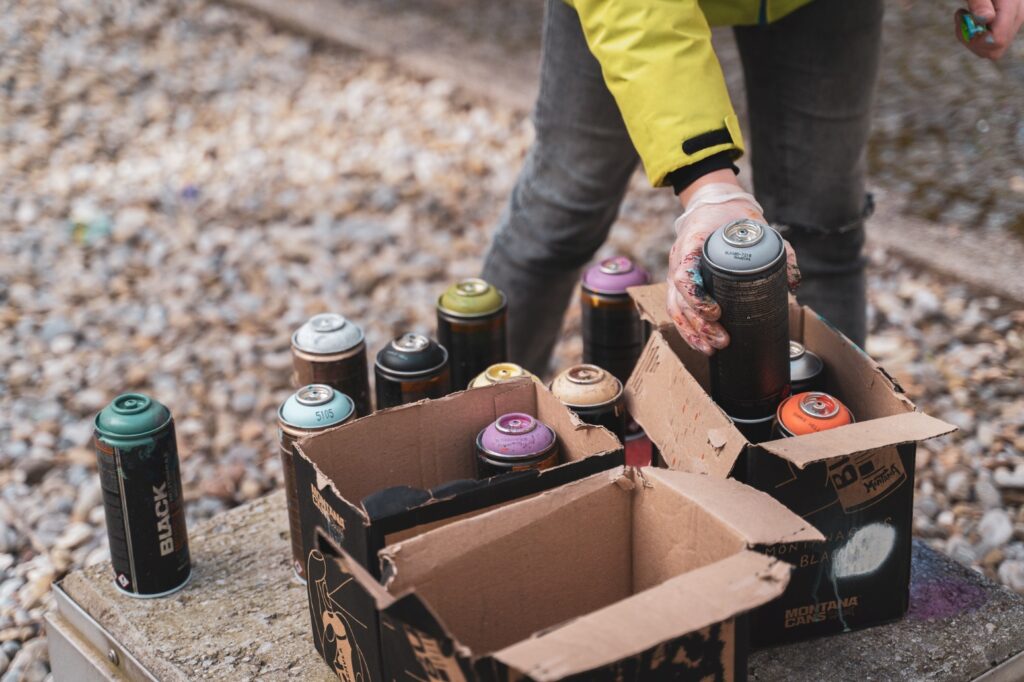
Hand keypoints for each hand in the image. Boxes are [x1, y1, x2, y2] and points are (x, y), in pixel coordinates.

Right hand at [667, 180, 799, 355]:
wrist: (714, 204)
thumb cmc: (733, 217)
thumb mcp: (757, 226)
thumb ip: (780, 250)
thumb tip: (793, 283)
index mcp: (692, 243)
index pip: (684, 274)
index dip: (697, 298)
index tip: (717, 312)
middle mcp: (678, 260)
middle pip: (679, 300)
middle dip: (700, 325)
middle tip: (723, 340)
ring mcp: (676, 272)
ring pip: (675, 309)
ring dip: (691, 333)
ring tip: (711, 350)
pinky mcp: (679, 284)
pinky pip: (678, 310)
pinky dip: (688, 329)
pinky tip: (701, 344)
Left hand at [956, 0, 1023, 59]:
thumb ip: (980, 2)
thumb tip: (985, 19)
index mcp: (1013, 6)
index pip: (997, 40)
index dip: (976, 39)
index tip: (963, 19)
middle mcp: (1017, 17)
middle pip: (994, 50)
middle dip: (972, 41)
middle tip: (961, 18)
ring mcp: (1013, 23)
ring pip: (992, 51)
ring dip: (972, 39)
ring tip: (964, 15)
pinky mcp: (1006, 25)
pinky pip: (990, 43)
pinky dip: (976, 36)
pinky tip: (970, 19)